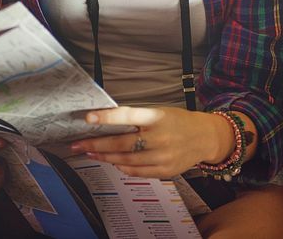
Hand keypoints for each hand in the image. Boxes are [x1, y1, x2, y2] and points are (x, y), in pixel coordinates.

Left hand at [68, 106, 233, 178]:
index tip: (87, 119)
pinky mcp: (166, 170)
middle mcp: (160, 137)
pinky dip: (122, 167)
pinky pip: (137, 171)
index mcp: (157, 117)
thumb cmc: (176, 121)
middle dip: (95, 144)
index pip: (127, 115)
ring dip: (104, 157)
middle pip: (122, 143)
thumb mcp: (158, 111)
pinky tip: (111, 162)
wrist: (205, 137)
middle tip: (77, 144)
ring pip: (126, 160)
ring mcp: (163, 156)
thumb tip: (104, 122)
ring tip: (89, 153)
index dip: (106, 118)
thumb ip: (135, 118)